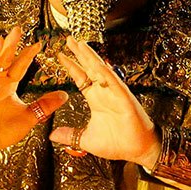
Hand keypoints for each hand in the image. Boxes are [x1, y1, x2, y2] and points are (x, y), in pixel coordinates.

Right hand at [0, 29, 65, 167]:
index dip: (27, 55)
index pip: (18, 66)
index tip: (39, 43)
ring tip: (0, 40)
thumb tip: (65, 95)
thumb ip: (45, 105)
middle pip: (3, 60)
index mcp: (8, 86)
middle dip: (10, 45)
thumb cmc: (2, 132)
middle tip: (19, 29)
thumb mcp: (29, 117)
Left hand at [47, 36, 161, 165]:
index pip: (81, 78)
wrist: (138, 150)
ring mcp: (115, 93)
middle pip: (89, 68)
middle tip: (69, 39)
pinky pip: (115, 83)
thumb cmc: (117, 144)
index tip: (60, 55)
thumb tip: (52, 135)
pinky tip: (98, 64)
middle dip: (79, 54)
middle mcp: (104, 93)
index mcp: (95, 99)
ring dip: (91, 57)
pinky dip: (107, 73)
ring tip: (80, 44)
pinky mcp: (125, 99)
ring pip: (101, 71)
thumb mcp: (86, 140)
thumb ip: (70, 135)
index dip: (71, 66)